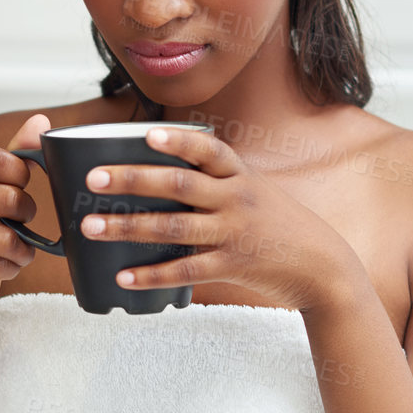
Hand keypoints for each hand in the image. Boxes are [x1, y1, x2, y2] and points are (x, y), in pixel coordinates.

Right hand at [0, 113, 49, 314]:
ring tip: (15, 245)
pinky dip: (10, 266)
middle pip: (7, 198)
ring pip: (6, 237)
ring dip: (22, 246)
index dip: (21, 173)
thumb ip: (18, 153)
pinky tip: (0, 262)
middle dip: (27, 212)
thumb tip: (40, 122)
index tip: (22, 183)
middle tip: (21, 218)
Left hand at [79, 125, 358, 311]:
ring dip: (128, 227)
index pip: (207, 150)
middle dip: (132, 180)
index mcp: (241, 175)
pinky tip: (123, 277)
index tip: (146, 135)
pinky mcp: (232, 267)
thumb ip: (218, 180)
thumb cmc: (280, 224)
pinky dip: (151, 275)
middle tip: (93, 178)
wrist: (322, 266)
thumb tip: (166, 170)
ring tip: (90, 227)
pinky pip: (185, 271)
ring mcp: (234, 234)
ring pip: (173, 228)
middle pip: (179, 185)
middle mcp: (237, 199)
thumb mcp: (257, 190)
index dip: (177, 141)